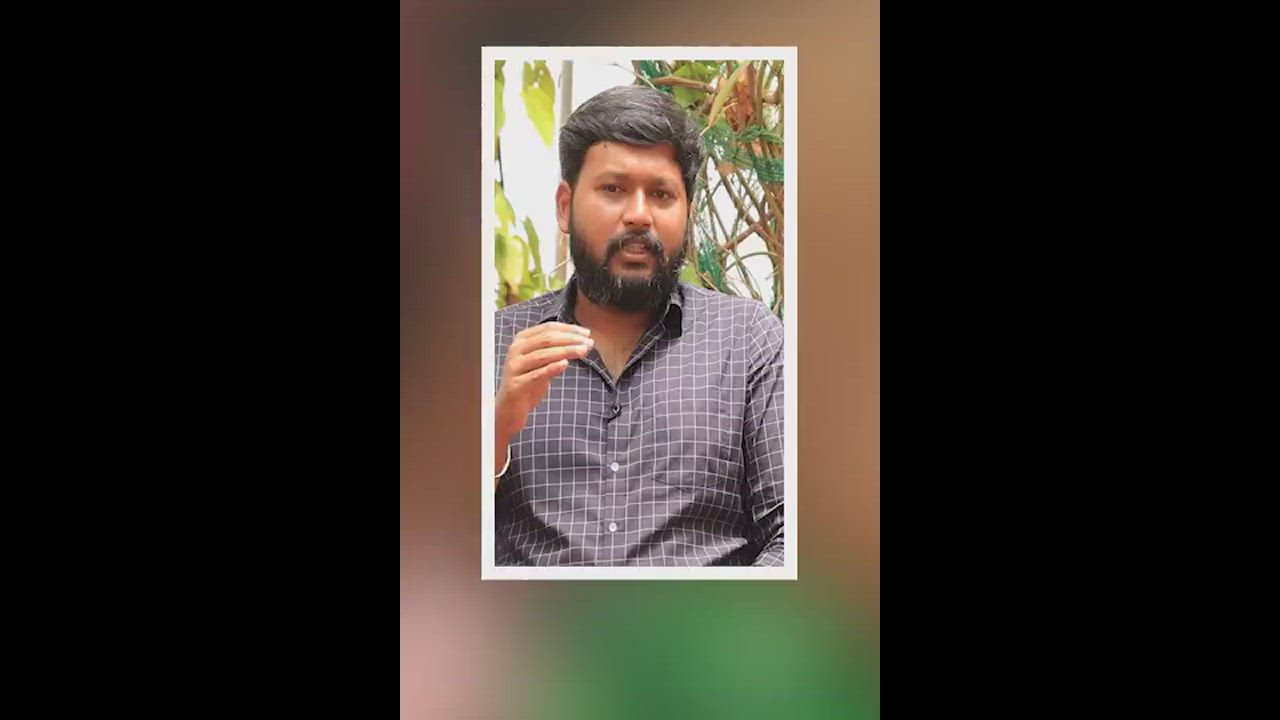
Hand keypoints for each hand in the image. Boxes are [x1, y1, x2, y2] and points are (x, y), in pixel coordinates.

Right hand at [495, 323, 592, 468]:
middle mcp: (515, 350)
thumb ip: (558, 353)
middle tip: (588, 342)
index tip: (587, 333)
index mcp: (522, 341)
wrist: (508, 410)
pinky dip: (552, 368)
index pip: (548, 328)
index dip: (569, 329)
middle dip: (570, 339)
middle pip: (546, 339)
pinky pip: (536, 375)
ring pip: (542, 354)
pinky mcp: (515, 385)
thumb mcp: (543, 365)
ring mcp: (514, 367)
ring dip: (566, 351)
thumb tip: (584, 343)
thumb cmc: (527, 384)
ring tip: (583, 351)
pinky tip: (565, 364)